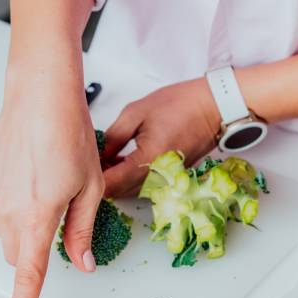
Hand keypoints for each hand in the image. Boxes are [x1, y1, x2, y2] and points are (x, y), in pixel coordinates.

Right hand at [0, 79, 102, 297]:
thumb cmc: (69, 134)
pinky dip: (8, 198)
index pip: (29, 273)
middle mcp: (6, 210)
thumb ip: (82, 231)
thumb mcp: (89, 187)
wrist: (40, 94)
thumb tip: (82, 262)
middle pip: (16, 251)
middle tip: (57, 211)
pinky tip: (24, 170)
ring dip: (21, 219)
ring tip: (41, 180)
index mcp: (38, 217)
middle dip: (34, 245)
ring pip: (3, 228)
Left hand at [102, 78, 221, 196]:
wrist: (214, 108)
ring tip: (108, 155)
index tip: (83, 163)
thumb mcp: (136, 113)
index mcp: (147, 161)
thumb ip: (113, 138)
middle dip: (101, 177)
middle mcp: (157, 178)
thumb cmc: (181, 105)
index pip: (110, 184)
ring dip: (115, 178)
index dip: (92, 176)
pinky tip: (123, 160)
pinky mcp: (169, 180)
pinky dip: (129, 177)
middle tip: (92, 156)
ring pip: (128, 191)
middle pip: (118, 192)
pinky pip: (142, 186)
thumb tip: (97, 154)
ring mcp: (165, 182)